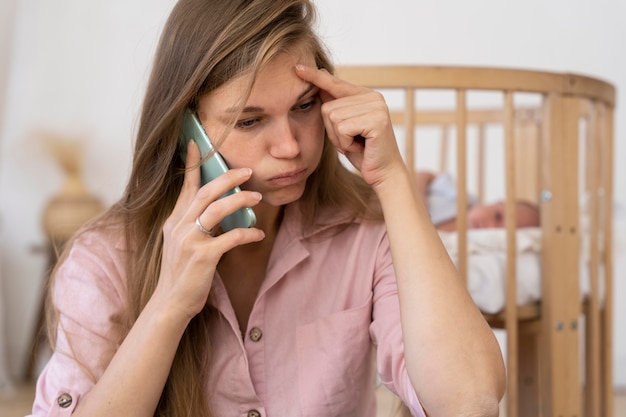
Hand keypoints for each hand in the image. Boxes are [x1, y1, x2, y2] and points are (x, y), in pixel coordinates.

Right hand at [155, 141, 263, 319]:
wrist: (170, 303)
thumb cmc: (181, 273)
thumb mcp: (180, 244)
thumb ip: (194, 224)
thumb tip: (219, 208)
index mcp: (174, 221)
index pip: (185, 187)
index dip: (191, 164)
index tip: (196, 144)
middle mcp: (179, 226)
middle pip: (206, 192)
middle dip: (228, 178)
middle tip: (247, 171)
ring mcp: (190, 240)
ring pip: (217, 209)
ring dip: (240, 200)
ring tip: (258, 197)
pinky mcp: (203, 256)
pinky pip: (231, 237)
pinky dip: (248, 233)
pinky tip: (259, 233)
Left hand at [295, 65, 404, 188]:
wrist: (384, 174)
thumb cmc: (363, 152)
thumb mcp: (343, 128)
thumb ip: (334, 107)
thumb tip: (320, 82)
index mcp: (365, 95)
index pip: (335, 83)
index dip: (315, 77)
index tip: (296, 67)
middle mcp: (372, 96)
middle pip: (328, 108)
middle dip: (333, 131)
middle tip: (352, 141)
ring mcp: (376, 106)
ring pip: (333, 118)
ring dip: (340, 138)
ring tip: (357, 144)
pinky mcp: (377, 120)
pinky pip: (343, 128)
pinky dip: (346, 143)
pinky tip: (361, 147)